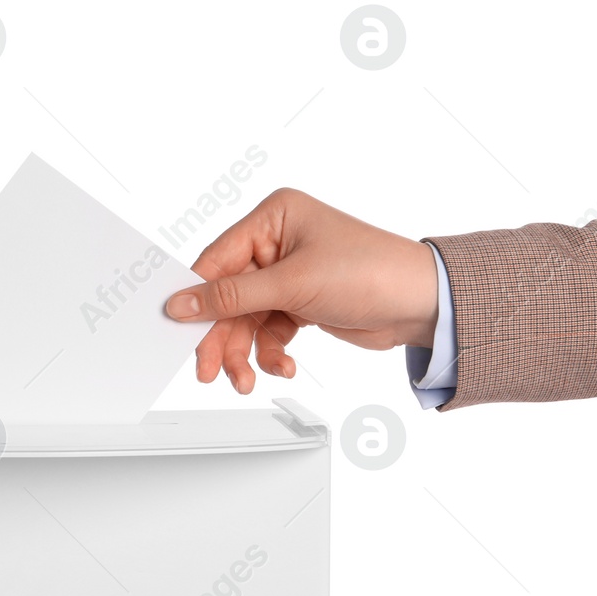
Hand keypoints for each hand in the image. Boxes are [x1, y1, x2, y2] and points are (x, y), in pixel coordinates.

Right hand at [163, 188, 438, 392]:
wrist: (419, 303)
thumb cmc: (371, 271)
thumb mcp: (293, 284)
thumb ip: (233, 295)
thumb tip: (183, 302)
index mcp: (274, 217)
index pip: (217, 259)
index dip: (197, 296)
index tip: (177, 325)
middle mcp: (277, 243)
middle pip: (229, 296)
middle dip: (222, 336)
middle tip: (209, 369)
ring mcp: (288, 276)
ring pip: (246, 321)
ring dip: (244, 353)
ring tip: (246, 379)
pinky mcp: (299, 304)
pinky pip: (268, 333)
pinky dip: (270, 354)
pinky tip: (282, 366)